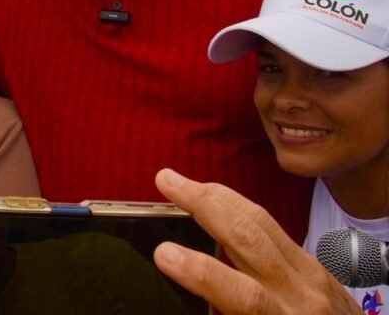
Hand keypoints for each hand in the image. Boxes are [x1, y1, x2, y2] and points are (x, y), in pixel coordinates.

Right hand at [153, 168, 360, 314]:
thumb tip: (198, 300)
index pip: (245, 296)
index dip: (202, 273)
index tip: (163, 254)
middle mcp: (303, 297)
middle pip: (252, 239)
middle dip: (205, 204)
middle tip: (166, 180)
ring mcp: (313, 277)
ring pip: (264, 223)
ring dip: (219, 196)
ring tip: (182, 182)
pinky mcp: (317, 267)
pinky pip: (275, 228)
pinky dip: (240, 209)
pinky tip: (219, 201)